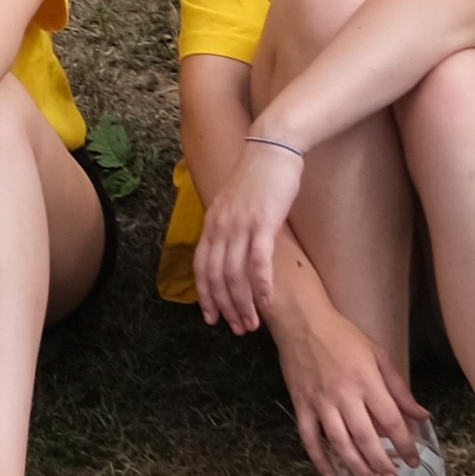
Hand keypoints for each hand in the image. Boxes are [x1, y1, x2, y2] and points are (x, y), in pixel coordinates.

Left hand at [189, 124, 303, 335]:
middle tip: (237, 328)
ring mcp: (240, 225)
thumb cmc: (259, 176)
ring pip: (234, 274)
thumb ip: (231, 226)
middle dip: (225, 307)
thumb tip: (233, 249)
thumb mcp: (236, 203)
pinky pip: (258, 261)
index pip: (201, 267)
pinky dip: (261, 285)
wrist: (272, 147)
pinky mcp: (263, 223)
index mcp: (213, 222)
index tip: (211, 317)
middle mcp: (221, 226)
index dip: (205, 295)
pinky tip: (267, 301)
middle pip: (216, 277)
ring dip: (243, 303)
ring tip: (252, 323)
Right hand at [279, 297, 432, 475]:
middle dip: (382, 462)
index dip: (405, 445)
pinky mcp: (301, 405)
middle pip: (366, 438)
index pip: (392, 421)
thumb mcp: (378, 354)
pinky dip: (319, 460)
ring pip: (340, 443)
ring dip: (356, 466)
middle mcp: (345, 395)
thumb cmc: (343, 336)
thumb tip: (421, 415)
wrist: (302, 322)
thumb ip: (399, 388)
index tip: (414, 461)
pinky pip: (310, 438)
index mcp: (368, 382)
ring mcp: (321, 402)